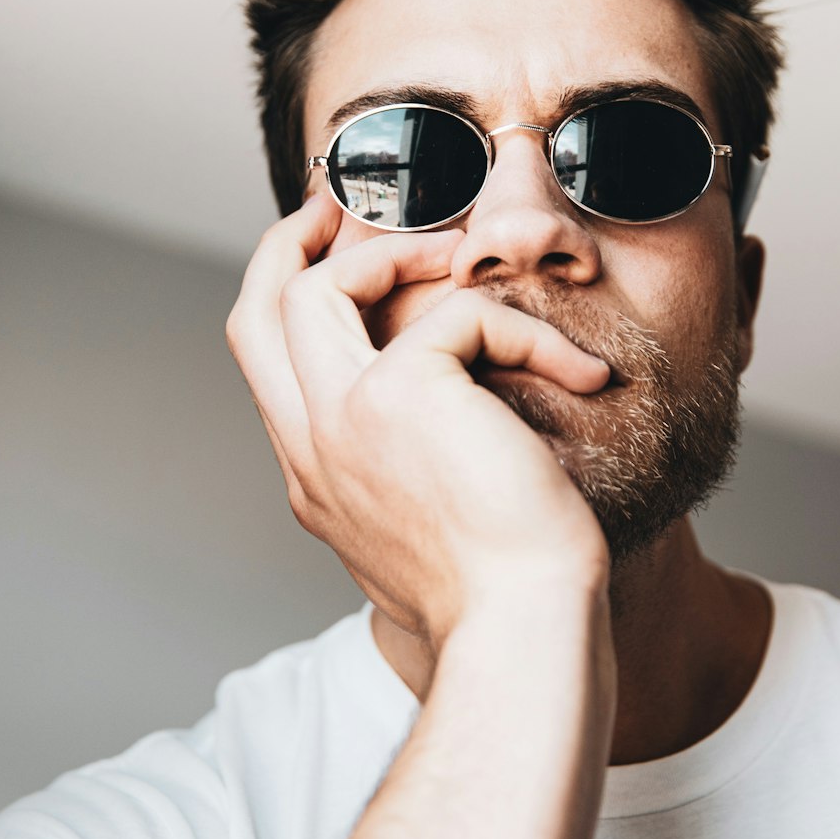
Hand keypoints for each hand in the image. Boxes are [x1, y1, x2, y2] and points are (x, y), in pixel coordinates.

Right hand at [226, 194, 611, 651]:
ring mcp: (343, 421)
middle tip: (336, 207)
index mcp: (320, 479)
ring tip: (465, 256)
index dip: (291, 305)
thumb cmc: (507, 593)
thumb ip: (414, 471)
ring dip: (391, 253)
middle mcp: (313, 449)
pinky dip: (526, 329)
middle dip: (288, 247)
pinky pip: (461, 313)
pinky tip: (582, 372)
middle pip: (257, 316)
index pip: (272, 370)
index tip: (332, 259)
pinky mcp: (401, 396)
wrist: (524, 631)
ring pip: (316, 289)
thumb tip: (449, 423)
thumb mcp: (436, 531)